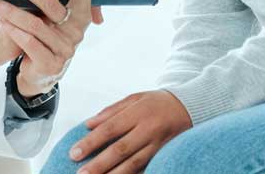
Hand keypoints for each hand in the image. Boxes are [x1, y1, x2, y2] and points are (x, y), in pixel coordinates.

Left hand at [0, 0, 102, 96]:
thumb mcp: (57, 20)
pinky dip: (14, 31)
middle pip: (51, 4)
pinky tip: (1, 22)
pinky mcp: (50, 64)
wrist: (40, 76)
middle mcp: (76, 32)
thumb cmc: (46, 38)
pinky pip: (29, 43)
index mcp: (80, 16)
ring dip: (10, 11)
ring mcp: (64, 49)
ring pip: (34, 24)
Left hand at [68, 89, 191, 173]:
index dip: (91, 143)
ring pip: (133, 164)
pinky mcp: (164, 156)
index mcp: (137, 113)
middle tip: (81, 173)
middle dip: (99, 164)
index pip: (109, 129)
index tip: (74, 153)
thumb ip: (110, 111)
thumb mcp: (134, 98)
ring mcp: (157, 146)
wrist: (190, 108)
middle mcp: (147, 130)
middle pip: (120, 150)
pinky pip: (146, 169)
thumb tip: (88, 124)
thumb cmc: (157, 103)